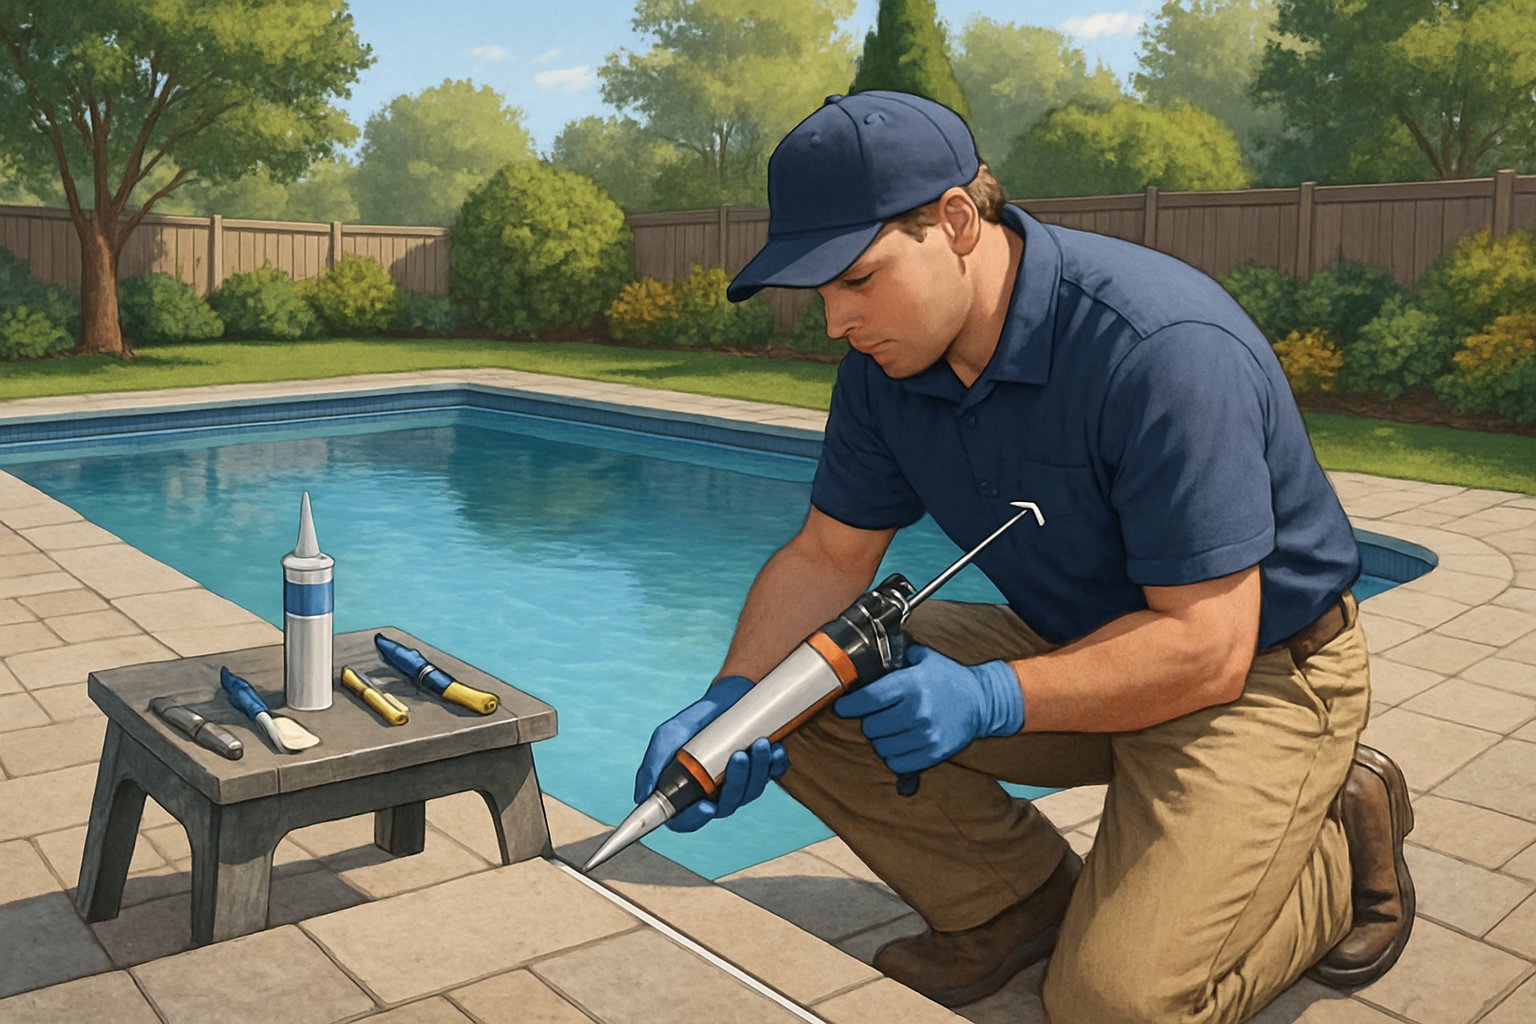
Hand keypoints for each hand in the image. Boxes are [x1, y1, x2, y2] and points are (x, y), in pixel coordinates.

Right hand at [635, 675, 789, 832]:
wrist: (726, 698)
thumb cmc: (694, 722)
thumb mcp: (668, 736)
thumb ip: (654, 765)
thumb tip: (642, 796)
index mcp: (689, 792)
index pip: (687, 820)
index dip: (696, 819)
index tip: (706, 806)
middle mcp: (715, 793)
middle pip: (727, 805)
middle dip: (737, 781)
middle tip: (739, 754)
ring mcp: (740, 784)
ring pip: (751, 791)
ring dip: (758, 770)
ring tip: (760, 743)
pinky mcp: (762, 771)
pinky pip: (773, 775)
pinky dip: (776, 764)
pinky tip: (775, 748)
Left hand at [833, 645, 1023, 774]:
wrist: (982, 702)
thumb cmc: (948, 679)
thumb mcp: (924, 659)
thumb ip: (896, 657)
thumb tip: (866, 656)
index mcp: (912, 685)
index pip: (869, 699)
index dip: (850, 705)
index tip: (842, 707)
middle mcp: (918, 711)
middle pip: (871, 726)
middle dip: (868, 722)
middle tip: (876, 716)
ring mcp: (926, 735)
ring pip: (881, 747)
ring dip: (880, 740)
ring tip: (889, 730)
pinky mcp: (933, 754)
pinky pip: (897, 763)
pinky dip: (893, 756)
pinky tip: (900, 744)